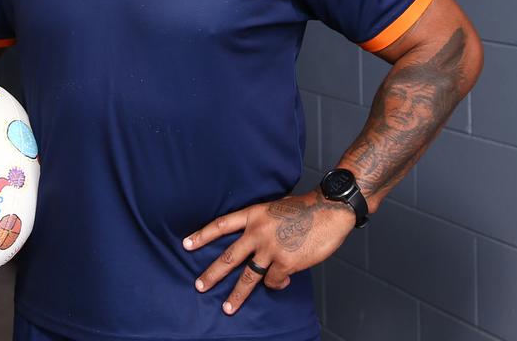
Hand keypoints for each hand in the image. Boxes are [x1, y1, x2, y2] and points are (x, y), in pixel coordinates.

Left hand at [183, 188, 353, 314]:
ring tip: (228, 308)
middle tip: (199, 286)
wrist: (330, 209)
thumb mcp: (275, 207)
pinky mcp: (286, 263)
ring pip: (248, 277)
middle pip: (228, 257)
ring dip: (237, 295)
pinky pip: (274, 281)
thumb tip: (254, 244)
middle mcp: (257, 232)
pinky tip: (285, 278)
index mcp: (253, 214)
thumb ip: (261, 223)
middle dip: (212, 274)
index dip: (202, 235)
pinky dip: (277, 284)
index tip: (186, 244)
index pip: (221, 225)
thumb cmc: (305, 208)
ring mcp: (270, 249)